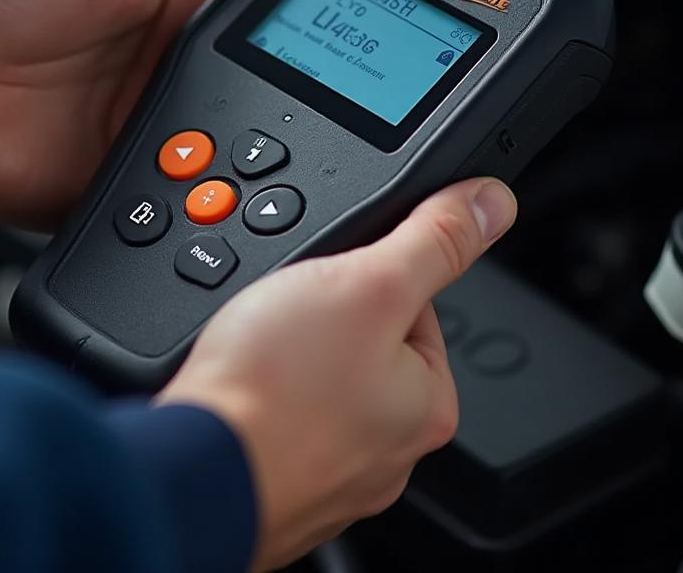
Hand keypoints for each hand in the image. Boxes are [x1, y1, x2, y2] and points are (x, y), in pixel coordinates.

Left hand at [0, 0, 300, 224]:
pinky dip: (188, 207)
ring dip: (236, 164)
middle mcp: (155, 70)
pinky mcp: (106, 184)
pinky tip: (212, 202)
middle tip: (309, 121)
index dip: (291, 37)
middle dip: (276, 113)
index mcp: (164, 4)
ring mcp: (132, 130)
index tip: (333, 48)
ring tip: (268, 170)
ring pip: (215, 159)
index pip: (251, 24)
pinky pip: (163, 203)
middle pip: (244, 98)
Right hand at [158, 177, 517, 570]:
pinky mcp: (279, 478)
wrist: (191, 466)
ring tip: (257, 350)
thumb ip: (433, 240)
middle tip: (284, 315)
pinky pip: (277, 413)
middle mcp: (389, 448)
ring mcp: (330, 469)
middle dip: (321, 316)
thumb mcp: (368, 283)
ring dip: (286, 356)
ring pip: (315, 378)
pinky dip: (260, 395)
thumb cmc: (274, 388)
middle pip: (361, 340)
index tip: (333, 276)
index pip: (415, 303)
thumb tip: (491, 203)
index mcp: (427, 402)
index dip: (368, 272)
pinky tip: (242, 387)